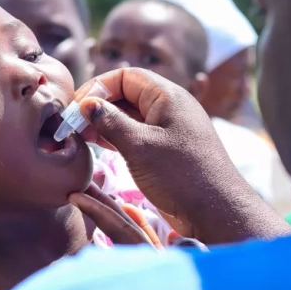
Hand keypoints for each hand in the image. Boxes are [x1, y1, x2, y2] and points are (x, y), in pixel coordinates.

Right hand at [75, 68, 290, 242]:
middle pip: (126, 94)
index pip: (126, 76)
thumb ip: (110, 122)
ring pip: (129, 116)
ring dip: (104, 123)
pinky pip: (136, 134)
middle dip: (98, 106)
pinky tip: (98, 146)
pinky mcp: (166, 150)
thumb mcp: (140, 146)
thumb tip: (86, 105)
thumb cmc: (181, 175)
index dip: (98, 87)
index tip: (77, 107)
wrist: (217, 213)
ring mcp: (168, 129)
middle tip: (73, 124)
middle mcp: (169, 108)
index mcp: (168, 96)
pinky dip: (116, 137)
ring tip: (80, 136)